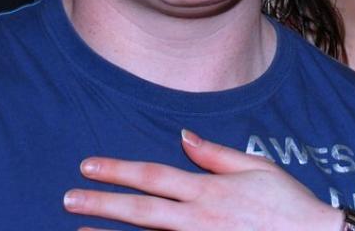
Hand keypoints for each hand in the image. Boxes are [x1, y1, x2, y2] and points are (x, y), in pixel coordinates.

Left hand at [64, 129, 344, 230]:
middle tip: (67, 199)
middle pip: (140, 210)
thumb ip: (215, 153)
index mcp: (207, 190)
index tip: (88, 167)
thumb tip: (184, 136)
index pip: (153, 176)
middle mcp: (197, 219)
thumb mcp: (256, 167)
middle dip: (101, 203)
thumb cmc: (287, 203)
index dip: (118, 170)